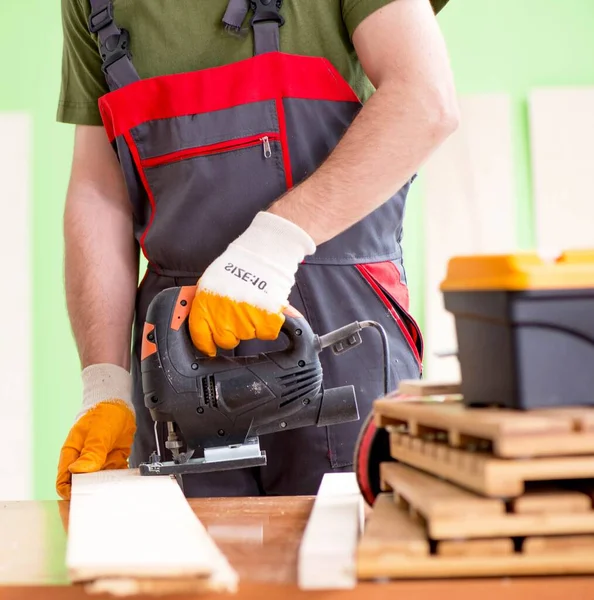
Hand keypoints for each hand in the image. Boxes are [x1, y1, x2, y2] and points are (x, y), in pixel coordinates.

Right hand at [56, 364, 134, 499]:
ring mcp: (97, 462)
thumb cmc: (103, 414)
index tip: (83, 497)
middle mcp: (82, 461)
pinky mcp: (111, 462)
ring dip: (106, 487)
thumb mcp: (98, 432)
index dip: (70, 493)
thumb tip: (77, 471)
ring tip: (115, 487)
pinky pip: (113, 476)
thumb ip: (91, 452)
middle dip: (89, 493)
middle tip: (101, 495)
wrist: (119, 406)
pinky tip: (124, 479)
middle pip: (81, 486)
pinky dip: (118, 479)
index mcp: (72, 453)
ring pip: (98, 483)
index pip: (64, 481)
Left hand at [189, 211, 315, 355]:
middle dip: (232, 333)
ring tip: (253, 304)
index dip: (206, 344)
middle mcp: (223, 315)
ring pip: (248, 336)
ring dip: (252, 325)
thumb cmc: (238, 263)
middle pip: (226, 341)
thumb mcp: (210, 281)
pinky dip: (269, 325)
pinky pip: (267, 333)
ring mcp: (245, 319)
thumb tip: (195, 316)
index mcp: (206, 304)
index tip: (210, 346)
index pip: (200, 336)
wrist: (264, 253)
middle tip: (239, 317)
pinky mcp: (266, 320)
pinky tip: (266, 309)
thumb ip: (205, 302)